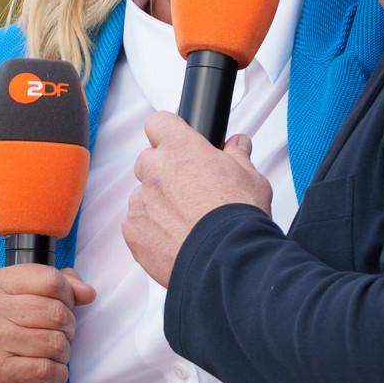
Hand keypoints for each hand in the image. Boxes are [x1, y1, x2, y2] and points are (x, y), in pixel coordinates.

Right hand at [0, 265, 96, 382]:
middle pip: (57, 311)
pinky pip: (48, 370)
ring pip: (56, 342)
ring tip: (47, 358)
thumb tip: (86, 291)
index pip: (49, 278)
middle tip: (55, 339)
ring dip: (62, 356)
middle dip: (67, 329)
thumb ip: (48, 287)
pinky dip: (56, 376)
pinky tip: (46, 376)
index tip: (64, 308)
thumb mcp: (6, 303)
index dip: (67, 295)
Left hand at [124, 117, 272, 287]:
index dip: (169, 132)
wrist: (226, 260)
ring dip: (156, 202)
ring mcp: (141, 201)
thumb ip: (238, 156)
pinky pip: (136, 222)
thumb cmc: (237, 220)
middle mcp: (156, 171)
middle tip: (188, 189)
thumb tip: (238, 145)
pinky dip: (149, 229)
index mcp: (182, 149)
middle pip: (148, 160)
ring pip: (142, 194)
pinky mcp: (133, 230)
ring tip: (184, 221)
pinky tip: (173, 238)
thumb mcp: (251, 178)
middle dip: (164, 171)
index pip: (159, 123)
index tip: (176, 142)